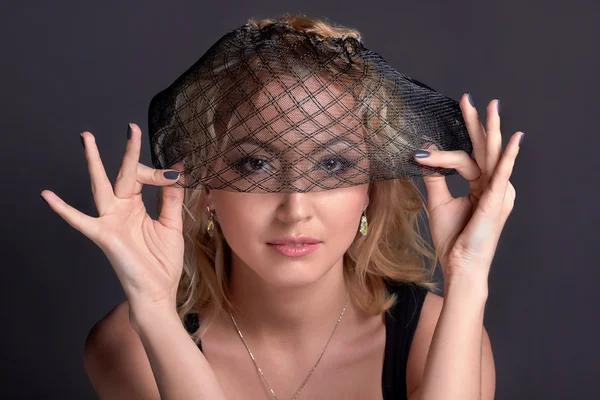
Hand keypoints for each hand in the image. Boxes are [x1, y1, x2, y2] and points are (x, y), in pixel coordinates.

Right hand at [40, 123, 184, 310]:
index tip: (175, 174)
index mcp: (138, 207)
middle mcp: (122, 209)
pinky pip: (80, 221)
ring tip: (87, 138)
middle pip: (122, 174)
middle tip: (131, 127)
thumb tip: (177, 170)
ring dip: (94, 162)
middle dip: (126, 151)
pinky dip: (63, 210)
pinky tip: (47, 196)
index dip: (160, 174)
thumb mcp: (172, 225)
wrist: (157, 291)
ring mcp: (110, 221)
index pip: (144, 178)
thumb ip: (171, 199)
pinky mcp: (103, 236)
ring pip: (100, 186)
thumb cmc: (162, 261)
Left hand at [413, 94, 522, 281]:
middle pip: (482, 149)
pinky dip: (508, 157)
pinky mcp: (496, 201)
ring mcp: (497, 192)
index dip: (442, 153)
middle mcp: (492, 185)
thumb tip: (424, 154)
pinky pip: (502, 175)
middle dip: (476, 123)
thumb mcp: (439, 202)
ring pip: (491, 155)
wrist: (459, 264)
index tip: (420, 151)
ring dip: (491, 130)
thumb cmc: (452, 238)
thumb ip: (435, 178)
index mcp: (480, 186)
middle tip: (469, 99)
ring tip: (491, 107)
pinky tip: (513, 141)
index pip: (465, 158)